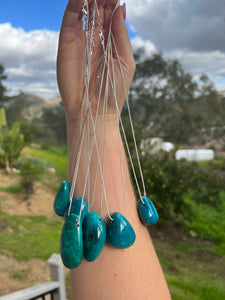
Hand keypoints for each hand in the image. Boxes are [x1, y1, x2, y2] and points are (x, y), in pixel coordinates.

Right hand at [57, 0, 134, 123]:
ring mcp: (80, 39)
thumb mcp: (125, 61)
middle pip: (98, 7)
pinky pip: (69, 19)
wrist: (94, 111)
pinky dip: (74, 4)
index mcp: (112, 41)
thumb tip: (121, 7)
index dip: (113, 1)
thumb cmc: (114, 90)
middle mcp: (96, 37)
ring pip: (84, 9)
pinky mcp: (66, 43)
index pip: (112, 13)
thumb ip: (122, 35)